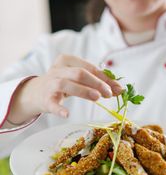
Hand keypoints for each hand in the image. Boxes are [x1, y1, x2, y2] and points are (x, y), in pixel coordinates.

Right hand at [7, 55, 122, 122]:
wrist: (36, 92)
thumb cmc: (63, 82)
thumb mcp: (79, 79)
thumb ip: (97, 82)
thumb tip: (120, 89)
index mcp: (67, 60)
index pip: (89, 67)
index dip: (104, 77)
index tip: (117, 88)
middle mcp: (58, 70)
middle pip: (79, 73)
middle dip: (97, 83)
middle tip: (109, 93)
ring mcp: (50, 83)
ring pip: (66, 84)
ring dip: (83, 91)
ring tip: (97, 97)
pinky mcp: (45, 99)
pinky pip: (51, 103)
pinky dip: (59, 108)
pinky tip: (67, 114)